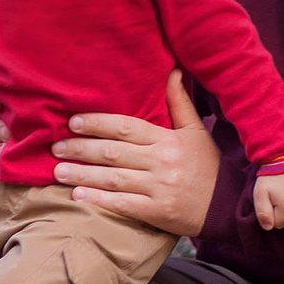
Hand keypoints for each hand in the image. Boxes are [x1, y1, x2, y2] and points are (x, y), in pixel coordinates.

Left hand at [50, 69, 218, 235]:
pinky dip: (99, 199)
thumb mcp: (197, 133)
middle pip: (114, 152)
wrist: (228, 207)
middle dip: (81, 148)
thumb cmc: (208, 167)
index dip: (98, 123)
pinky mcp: (157, 212)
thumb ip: (180, 103)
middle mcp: (162, 162)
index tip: (73, 122)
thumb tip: (174, 71)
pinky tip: (77, 195)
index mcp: (168, 140)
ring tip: (58, 171)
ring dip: (82, 174)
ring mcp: (159, 188)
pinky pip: (123, 204)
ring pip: (114, 178)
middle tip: (56, 146)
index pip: (126, 127)